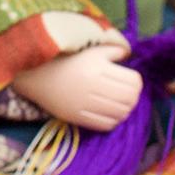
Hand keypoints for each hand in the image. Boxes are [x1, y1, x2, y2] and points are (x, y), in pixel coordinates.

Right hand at [12, 44, 142, 131]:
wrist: (37, 75)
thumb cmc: (66, 59)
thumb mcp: (90, 50)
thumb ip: (112, 50)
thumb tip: (129, 54)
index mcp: (98, 68)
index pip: (133, 81)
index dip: (136, 81)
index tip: (130, 78)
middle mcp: (93, 87)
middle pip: (129, 99)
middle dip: (134, 96)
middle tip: (128, 92)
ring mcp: (85, 104)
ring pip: (120, 114)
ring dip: (125, 109)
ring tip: (120, 103)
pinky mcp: (78, 117)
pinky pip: (106, 125)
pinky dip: (114, 120)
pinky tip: (110, 113)